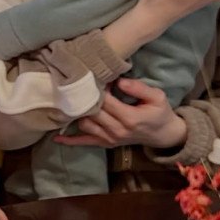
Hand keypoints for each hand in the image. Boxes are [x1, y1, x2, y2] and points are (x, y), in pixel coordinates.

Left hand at [54, 78, 186, 149]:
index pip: (105, 100)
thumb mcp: (157, 97)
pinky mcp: (105, 143)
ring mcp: (109, 139)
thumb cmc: (160, 113)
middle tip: (84, 83)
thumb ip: (139, 89)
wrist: (162, 135)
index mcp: (129, 118)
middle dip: (86, 97)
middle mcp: (116, 130)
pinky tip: (57, 138)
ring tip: (76, 98)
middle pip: (93, 112)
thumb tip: (119, 81)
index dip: (98, 88)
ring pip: (85, 124)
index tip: (96, 76)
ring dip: (79, 112)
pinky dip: (70, 141)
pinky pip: (85, 142)